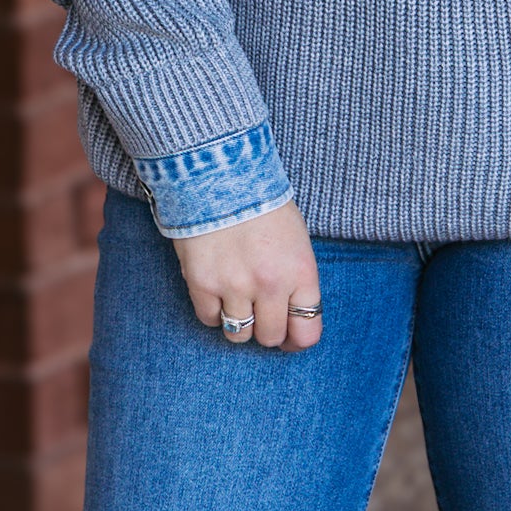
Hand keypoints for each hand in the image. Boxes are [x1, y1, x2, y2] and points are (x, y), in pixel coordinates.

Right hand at [171, 199, 323, 352]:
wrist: (221, 172)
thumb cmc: (262, 203)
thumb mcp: (296, 239)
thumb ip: (296, 279)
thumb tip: (291, 319)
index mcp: (301, 271)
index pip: (307, 332)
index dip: (297, 337)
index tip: (289, 333)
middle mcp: (271, 284)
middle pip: (271, 337)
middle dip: (266, 329)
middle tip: (259, 311)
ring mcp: (235, 285)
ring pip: (239, 335)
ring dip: (238, 322)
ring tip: (236, 297)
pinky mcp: (202, 283)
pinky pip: (209, 320)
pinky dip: (212, 310)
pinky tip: (216, 287)